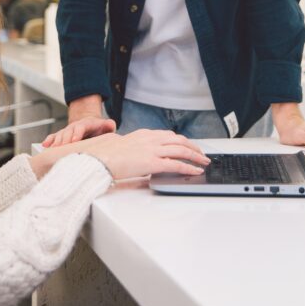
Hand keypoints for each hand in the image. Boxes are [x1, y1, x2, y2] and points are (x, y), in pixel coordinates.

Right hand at [42, 115, 116, 146]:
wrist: (89, 124)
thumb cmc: (98, 128)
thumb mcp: (105, 125)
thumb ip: (109, 125)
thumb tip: (110, 124)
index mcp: (85, 124)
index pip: (80, 127)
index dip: (77, 133)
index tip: (74, 140)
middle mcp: (74, 127)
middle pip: (67, 132)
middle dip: (64, 140)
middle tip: (60, 148)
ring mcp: (67, 131)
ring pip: (60, 135)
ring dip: (56, 142)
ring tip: (52, 150)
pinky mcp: (62, 136)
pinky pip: (54, 137)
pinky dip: (49, 140)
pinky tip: (45, 145)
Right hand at [75, 128, 210, 181]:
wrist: (100, 158)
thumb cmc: (107, 155)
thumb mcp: (124, 146)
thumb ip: (136, 149)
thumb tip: (140, 158)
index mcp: (144, 134)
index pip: (168, 135)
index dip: (181, 141)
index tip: (188, 145)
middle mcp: (150, 139)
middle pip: (179, 140)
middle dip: (193, 147)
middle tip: (202, 154)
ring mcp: (152, 150)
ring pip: (181, 150)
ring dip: (195, 156)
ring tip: (204, 162)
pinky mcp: (152, 162)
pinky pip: (176, 164)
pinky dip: (188, 167)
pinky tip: (195, 171)